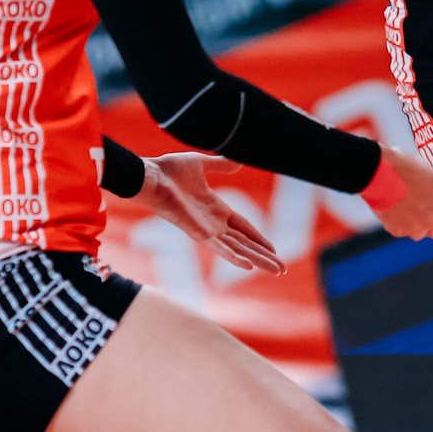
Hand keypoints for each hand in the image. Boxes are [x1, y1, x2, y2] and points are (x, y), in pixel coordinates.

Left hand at [139, 155, 285, 274]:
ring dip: (257, 260)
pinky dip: (234, 257)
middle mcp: (213, 223)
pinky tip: (248, 266)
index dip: (259, 237)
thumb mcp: (201, 165)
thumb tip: (237, 161)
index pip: (244, 227)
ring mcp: (206, 230)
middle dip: (264, 256)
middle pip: (246, 243)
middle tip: (282, 269)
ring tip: (276, 270)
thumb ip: (219, 165)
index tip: (274, 248)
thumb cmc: (169, 170)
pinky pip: (219, 248)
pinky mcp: (197, 234)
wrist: (150, 175)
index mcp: (216, 209)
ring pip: (239, 249)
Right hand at [373, 148, 432, 239]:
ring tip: (404, 207)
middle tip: (421, 210)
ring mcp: (416, 226)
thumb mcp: (428, 174)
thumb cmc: (403, 167)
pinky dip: (398, 223)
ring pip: (419, 234)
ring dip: (414, 225)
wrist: (379, 172)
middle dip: (432, 224)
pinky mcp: (398, 230)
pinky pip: (402, 231)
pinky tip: (393, 207)